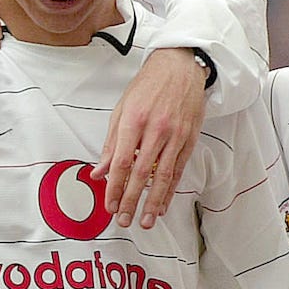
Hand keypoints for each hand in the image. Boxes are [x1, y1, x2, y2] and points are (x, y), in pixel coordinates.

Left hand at [95, 48, 206, 229]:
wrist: (180, 67)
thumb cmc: (148, 86)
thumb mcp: (122, 110)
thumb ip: (111, 144)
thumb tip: (99, 172)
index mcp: (134, 121)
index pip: (122, 162)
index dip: (115, 187)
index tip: (110, 204)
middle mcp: (156, 129)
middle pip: (141, 173)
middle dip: (131, 200)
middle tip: (124, 220)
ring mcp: (176, 135)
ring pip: (163, 176)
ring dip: (153, 202)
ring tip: (145, 221)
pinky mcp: (190, 139)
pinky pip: (179, 170)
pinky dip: (170, 190)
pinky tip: (162, 204)